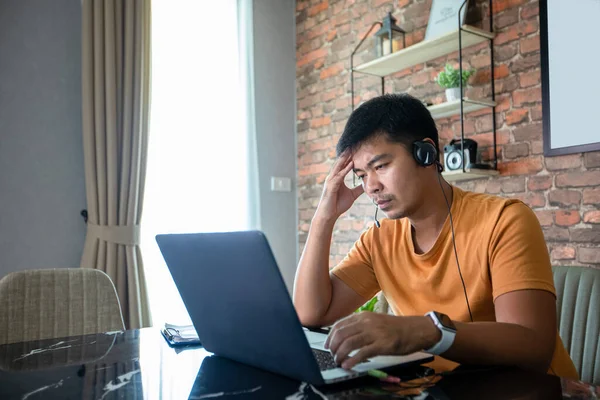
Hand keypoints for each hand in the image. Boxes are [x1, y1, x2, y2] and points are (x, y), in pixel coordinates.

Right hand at [314, 151, 363, 222]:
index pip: (344, 164)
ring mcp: (331, 181)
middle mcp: (333, 177)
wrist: (328, 215)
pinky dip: (345, 169)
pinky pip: (339, 176)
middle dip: (347, 153)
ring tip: (352, 149)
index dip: (350, 156)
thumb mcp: (352, 195)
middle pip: (341, 162)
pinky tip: (351, 164)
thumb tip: (366, 184)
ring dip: (346, 158)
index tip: (357, 148)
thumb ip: (358, 189)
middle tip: (354, 143)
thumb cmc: (337, 205)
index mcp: (337, 178)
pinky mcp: (331, 186)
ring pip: (339, 166)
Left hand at [324, 313, 439, 369]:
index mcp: (363, 316)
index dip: (330, 336)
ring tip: (338, 362)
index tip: (327, 346)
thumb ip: (361, 326)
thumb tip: (344, 337)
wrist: (416, 329)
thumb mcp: (375, 321)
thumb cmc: (396, 328)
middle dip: (333, 347)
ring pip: (349, 343)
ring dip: (340, 354)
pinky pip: (362, 353)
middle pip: (341, 334)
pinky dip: (352, 360)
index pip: (340, 325)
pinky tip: (348, 365)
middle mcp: (367, 322)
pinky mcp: (382, 345)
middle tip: (333, 356)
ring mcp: (374, 333)